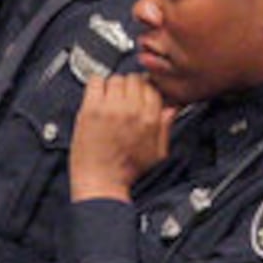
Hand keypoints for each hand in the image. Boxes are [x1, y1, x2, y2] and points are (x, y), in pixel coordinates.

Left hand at [69, 74, 175, 202]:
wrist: (101, 183)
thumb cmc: (125, 172)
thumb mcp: (157, 153)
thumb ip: (165, 127)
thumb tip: (171, 108)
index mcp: (150, 119)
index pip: (152, 88)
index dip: (146, 89)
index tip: (140, 94)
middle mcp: (132, 110)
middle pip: (135, 79)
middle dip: (131, 87)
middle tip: (124, 98)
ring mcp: (111, 108)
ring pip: (116, 78)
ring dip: (114, 87)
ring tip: (110, 101)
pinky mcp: (91, 109)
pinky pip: (96, 81)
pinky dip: (97, 85)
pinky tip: (97, 97)